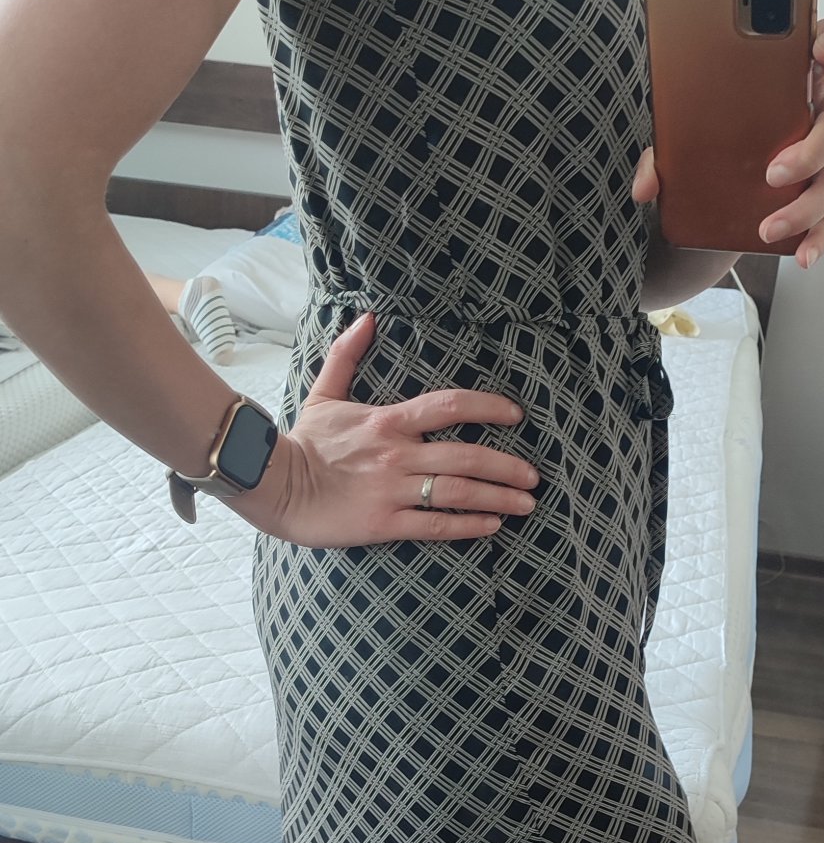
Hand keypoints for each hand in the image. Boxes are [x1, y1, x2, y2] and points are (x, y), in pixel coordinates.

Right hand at [229, 310, 540, 547]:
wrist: (271, 484)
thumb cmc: (303, 441)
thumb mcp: (324, 393)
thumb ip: (348, 354)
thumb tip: (367, 317)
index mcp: (389, 421)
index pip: (450, 406)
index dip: (489, 408)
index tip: (516, 416)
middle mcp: (398, 454)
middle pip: (467, 457)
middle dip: (508, 467)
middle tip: (534, 477)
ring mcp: (392, 490)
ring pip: (459, 493)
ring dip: (499, 498)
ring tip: (526, 505)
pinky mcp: (384, 523)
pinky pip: (435, 524)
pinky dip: (468, 525)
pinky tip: (492, 526)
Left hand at [631, 18, 823, 268]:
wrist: (740, 173)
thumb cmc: (728, 136)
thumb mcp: (695, 133)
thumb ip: (668, 152)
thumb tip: (645, 188)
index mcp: (801, 79)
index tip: (819, 51)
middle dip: (810, 151)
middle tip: (773, 174)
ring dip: (805, 208)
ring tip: (769, 227)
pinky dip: (817, 236)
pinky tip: (802, 254)